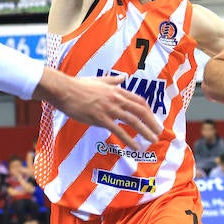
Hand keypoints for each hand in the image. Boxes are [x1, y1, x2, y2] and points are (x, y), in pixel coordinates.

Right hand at [35, 69, 158, 146]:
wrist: (64, 90)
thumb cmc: (79, 85)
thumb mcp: (100, 80)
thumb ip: (113, 80)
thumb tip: (124, 76)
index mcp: (117, 90)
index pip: (139, 101)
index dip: (148, 112)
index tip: (153, 120)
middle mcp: (116, 99)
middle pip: (140, 111)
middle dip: (152, 122)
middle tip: (159, 131)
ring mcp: (109, 109)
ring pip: (133, 121)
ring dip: (145, 131)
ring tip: (152, 140)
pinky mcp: (100, 118)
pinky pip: (119, 131)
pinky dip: (129, 140)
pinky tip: (136, 147)